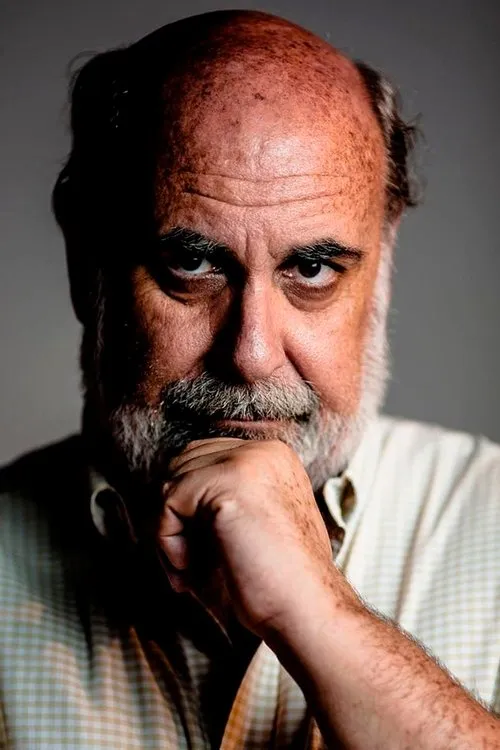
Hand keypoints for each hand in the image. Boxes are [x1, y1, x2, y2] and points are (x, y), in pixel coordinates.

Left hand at [158, 437, 344, 638]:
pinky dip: (166, 540)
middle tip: (186, 564)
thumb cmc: (274, 581)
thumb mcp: (246, 525)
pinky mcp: (230, 481)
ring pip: (173, 481)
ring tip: (188, 570)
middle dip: (176, 514)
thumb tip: (161, 493)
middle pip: (184, 464)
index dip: (189, 507)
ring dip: (169, 531)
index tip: (195, 553)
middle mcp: (263, 450)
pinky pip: (169, 501)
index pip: (204, 459)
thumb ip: (215, 500)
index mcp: (273, 457)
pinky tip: (189, 570)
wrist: (306, 610)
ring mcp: (248, 461)